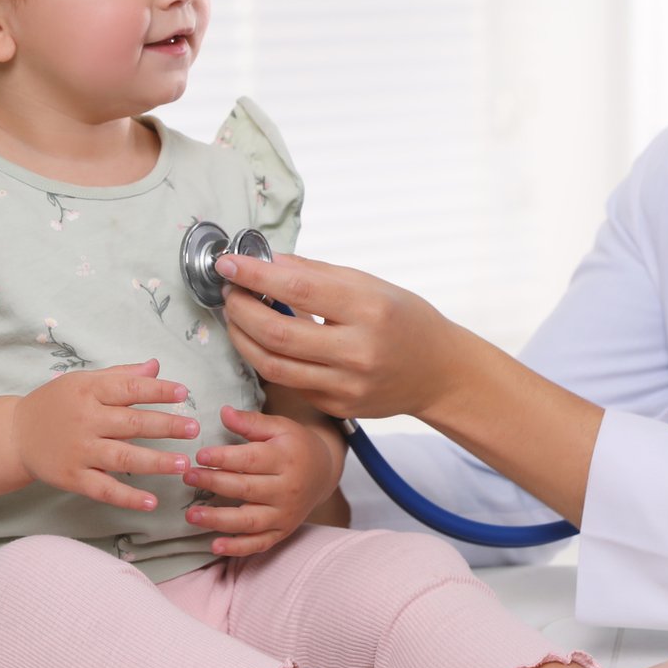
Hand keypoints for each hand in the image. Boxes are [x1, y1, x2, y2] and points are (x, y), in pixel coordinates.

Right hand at [10, 359, 197, 510]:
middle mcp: (85, 420)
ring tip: (183, 464)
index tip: (183, 393)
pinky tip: (152, 502)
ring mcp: (79, 451)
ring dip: (155, 462)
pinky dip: (128, 498)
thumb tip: (156, 366)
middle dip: (166, 426)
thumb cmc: (57, 403)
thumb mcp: (84, 382)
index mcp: (89, 391)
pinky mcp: (73, 477)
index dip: (157, 391)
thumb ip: (121, 375)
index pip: (129, 389)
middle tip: (193, 429)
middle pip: (131, 424)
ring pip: (123, 458)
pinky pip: (104, 489)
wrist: (15, 434)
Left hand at [182, 404, 343, 555]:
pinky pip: (259, 544)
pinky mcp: (282, 531)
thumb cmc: (295, 445)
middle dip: (214, 484)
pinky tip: (215, 546)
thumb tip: (223, 412)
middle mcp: (287, 489)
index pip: (250, 460)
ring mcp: (285, 514)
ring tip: (192, 515)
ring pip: (249, 521)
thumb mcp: (280, 426)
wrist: (324, 471)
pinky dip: (237, 548)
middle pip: (246, 489)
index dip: (223, 458)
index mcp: (286, 459)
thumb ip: (252, 422)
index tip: (199, 456)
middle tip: (187, 477)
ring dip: (218, 520)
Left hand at [213, 252, 469, 420]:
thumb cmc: (405, 320)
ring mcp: (347, 385)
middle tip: (229, 292)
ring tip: (236, 316)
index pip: (298, 288)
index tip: (229, 263)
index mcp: (370, 309)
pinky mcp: (337, 406)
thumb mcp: (371, 285)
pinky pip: (289, 383)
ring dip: (242, 338)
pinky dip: (267, 358)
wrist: (438, 372)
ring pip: (273, 365)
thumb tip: (268, 261)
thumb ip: (318, 274)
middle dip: (241, 310)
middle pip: (277, 333)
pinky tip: (262, 340)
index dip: (256, 275)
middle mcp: (358, 351)